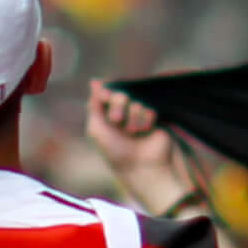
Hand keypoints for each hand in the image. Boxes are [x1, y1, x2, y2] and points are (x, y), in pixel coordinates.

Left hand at [84, 83, 206, 214]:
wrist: (140, 165)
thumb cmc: (114, 151)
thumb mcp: (96, 129)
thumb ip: (93, 105)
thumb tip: (94, 81)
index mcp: (105, 116)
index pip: (105, 94)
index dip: (106, 95)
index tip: (104, 98)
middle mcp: (121, 114)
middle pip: (120, 95)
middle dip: (118, 107)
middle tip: (117, 122)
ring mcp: (138, 116)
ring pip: (136, 102)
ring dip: (132, 119)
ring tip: (134, 133)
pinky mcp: (153, 119)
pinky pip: (149, 109)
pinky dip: (145, 121)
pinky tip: (146, 132)